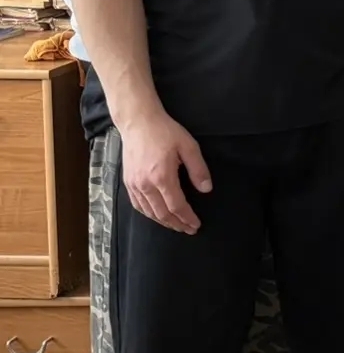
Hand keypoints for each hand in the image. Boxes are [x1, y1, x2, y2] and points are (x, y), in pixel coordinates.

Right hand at [121, 111, 211, 234]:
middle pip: (162, 213)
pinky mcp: (127, 182)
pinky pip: (137, 205)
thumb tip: (206, 189)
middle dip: (177, 224)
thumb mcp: (189, 147)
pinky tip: (157, 216)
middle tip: (189, 230)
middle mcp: (145, 184)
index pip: (176, 206)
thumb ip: (198, 169)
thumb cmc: (165, 132)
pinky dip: (148, 214)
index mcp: (162, 177)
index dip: (187, 218)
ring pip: (148, 212)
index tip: (196, 225)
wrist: (138, 122)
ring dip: (163, 222)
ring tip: (176, 225)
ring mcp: (134, 184)